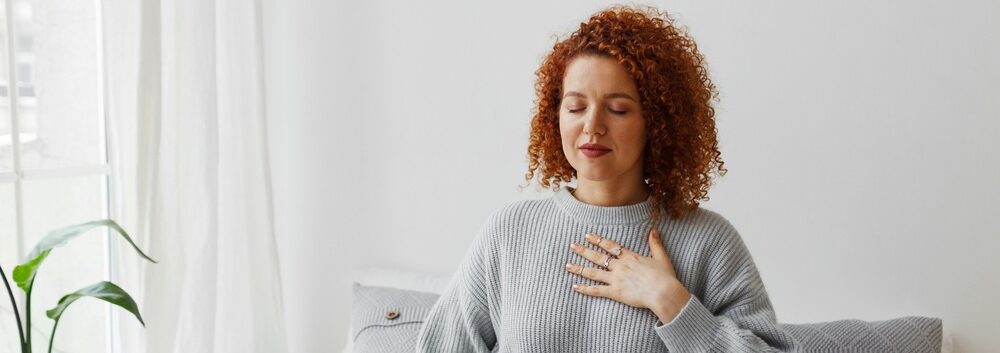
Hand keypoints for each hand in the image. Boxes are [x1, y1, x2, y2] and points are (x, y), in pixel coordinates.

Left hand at [565, 228, 691, 323]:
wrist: (663, 292)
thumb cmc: (664, 276)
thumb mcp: (661, 257)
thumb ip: (655, 243)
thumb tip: (654, 229)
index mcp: (629, 257)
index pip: (609, 246)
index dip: (598, 240)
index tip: (587, 235)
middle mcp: (620, 266)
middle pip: (598, 257)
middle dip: (583, 251)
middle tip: (572, 246)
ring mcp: (616, 279)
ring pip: (593, 272)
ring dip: (579, 268)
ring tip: (567, 265)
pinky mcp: (615, 292)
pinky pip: (596, 290)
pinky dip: (585, 289)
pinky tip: (575, 286)